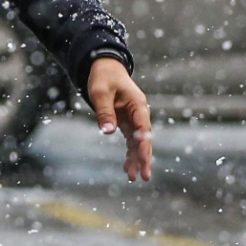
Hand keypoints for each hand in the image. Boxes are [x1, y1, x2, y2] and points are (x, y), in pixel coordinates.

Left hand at [87, 56, 152, 181]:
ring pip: (138, 143)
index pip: (143, 127)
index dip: (144, 144)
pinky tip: (127, 168)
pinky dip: (130, 153)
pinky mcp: (126, 122)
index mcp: (137, 104)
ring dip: (136, 159)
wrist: (104, 67)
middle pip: (144, 139)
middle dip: (145, 158)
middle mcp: (139, 113)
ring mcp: (134, 118)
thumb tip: (108, 132)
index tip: (143, 159)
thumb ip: (104, 112)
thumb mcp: (100, 92)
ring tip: (132, 177)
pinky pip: (131, 141)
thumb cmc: (103, 77)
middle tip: (145, 177)